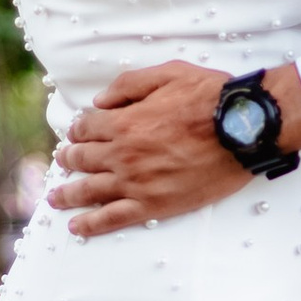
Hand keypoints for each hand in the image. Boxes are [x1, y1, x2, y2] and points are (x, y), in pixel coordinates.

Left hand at [50, 61, 300, 238]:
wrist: (244, 130)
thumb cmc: (210, 97)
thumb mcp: (168, 73)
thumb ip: (128, 85)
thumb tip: (99, 101)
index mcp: (123, 122)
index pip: (86, 127)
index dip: (78, 129)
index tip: (77, 132)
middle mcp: (122, 154)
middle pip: (82, 159)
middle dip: (68, 159)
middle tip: (64, 161)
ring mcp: (136, 183)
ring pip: (90, 191)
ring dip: (68, 194)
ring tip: (56, 199)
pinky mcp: (154, 205)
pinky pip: (113, 218)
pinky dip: (91, 224)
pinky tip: (77, 227)